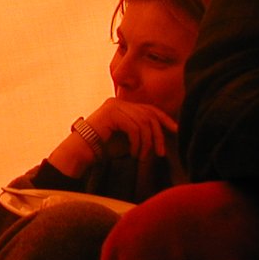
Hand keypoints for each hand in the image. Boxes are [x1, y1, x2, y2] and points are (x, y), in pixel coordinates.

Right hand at [46, 98, 176, 177]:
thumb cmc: (104, 147)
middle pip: (149, 116)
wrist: (82, 151)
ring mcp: (114, 106)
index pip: (149, 109)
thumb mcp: (128, 138)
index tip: (176, 130)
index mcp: (123, 105)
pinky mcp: (111, 113)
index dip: (165, 119)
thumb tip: (163, 135)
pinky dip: (137, 143)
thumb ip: (142, 133)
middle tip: (160, 153)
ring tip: (141, 157)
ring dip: (145, 143)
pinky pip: (134, 127)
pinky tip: (132, 153)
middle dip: (158, 136)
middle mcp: (119, 102)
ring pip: (143, 123)